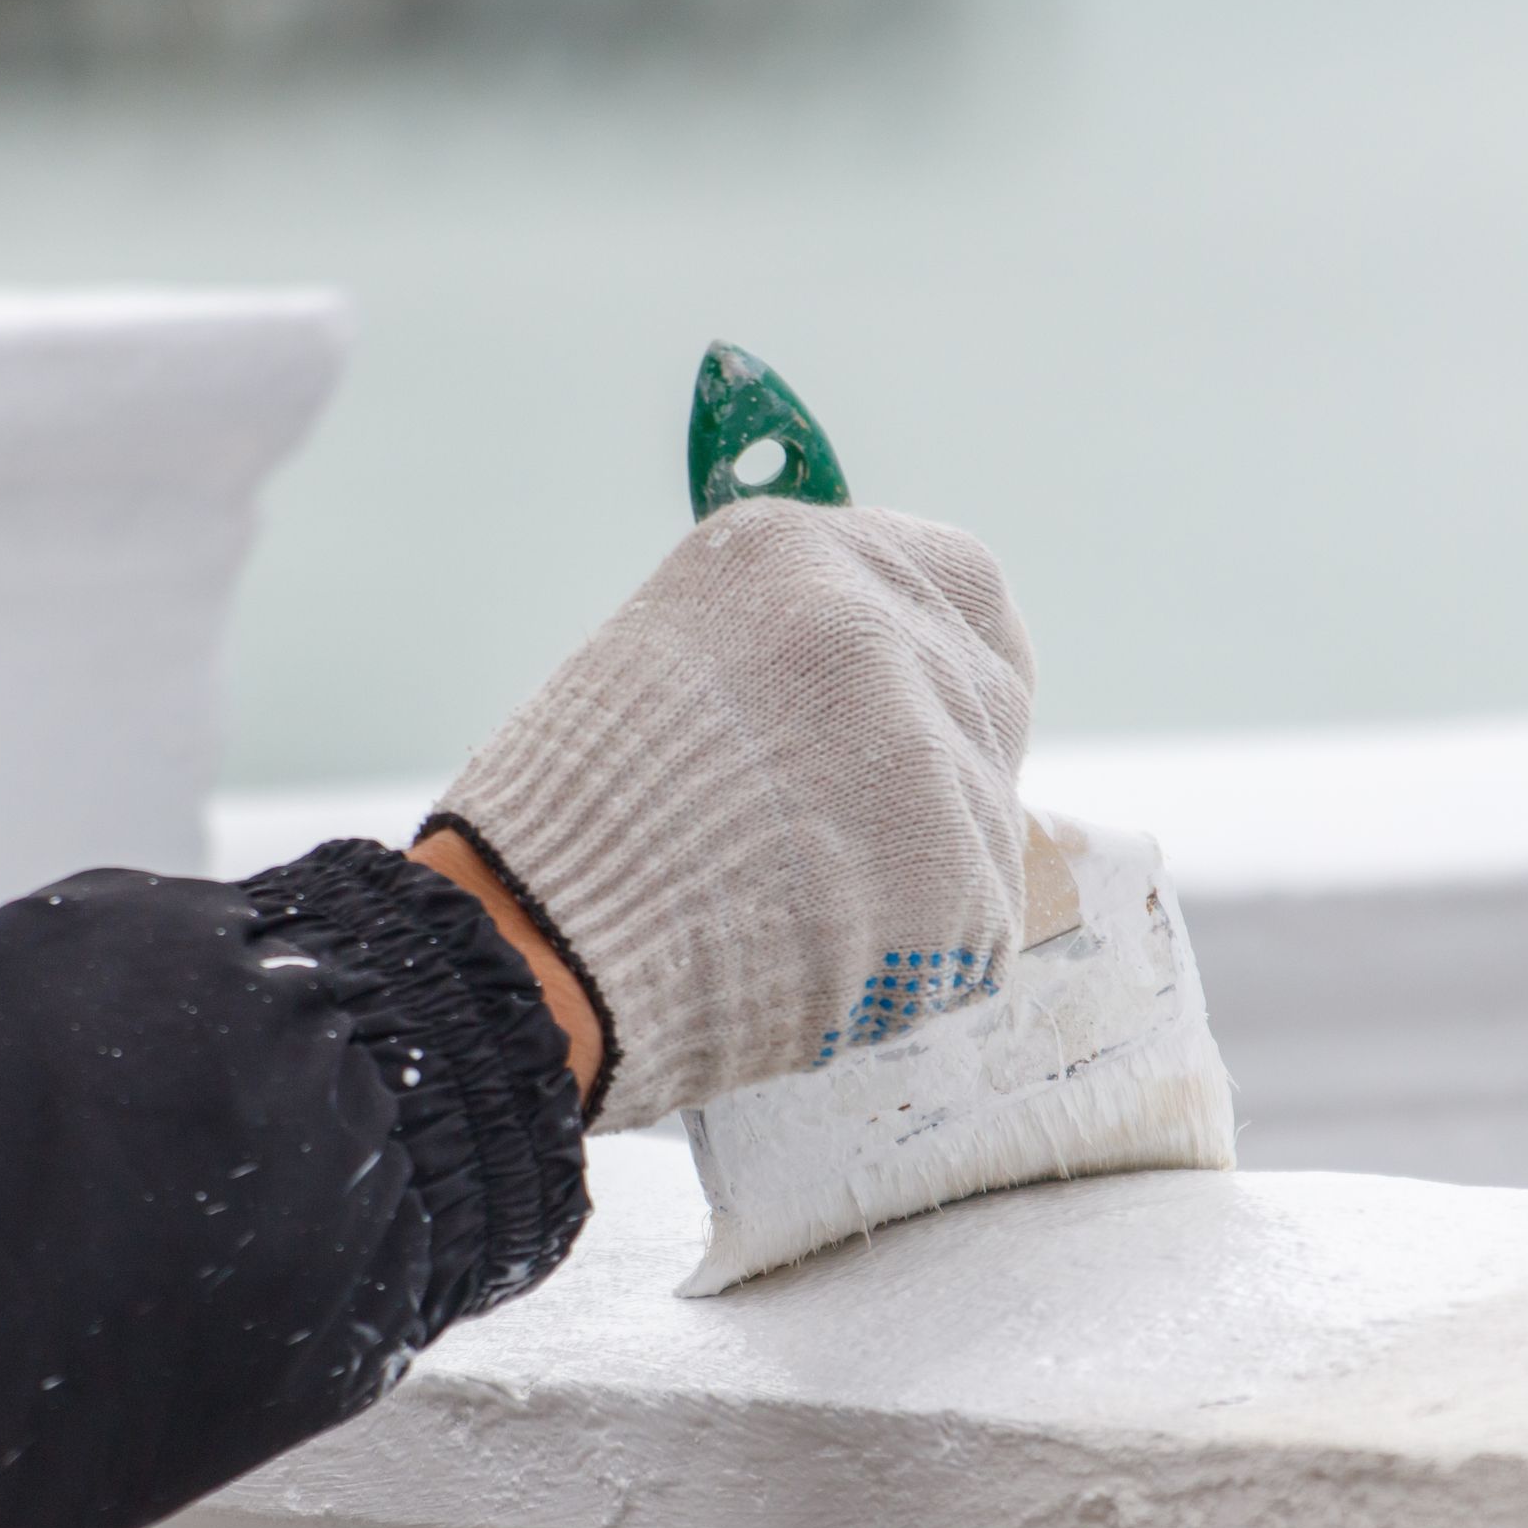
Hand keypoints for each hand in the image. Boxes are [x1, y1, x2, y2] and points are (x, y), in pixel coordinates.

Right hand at [420, 500, 1034, 1131]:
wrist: (537, 950)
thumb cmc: (568, 824)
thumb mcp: (669, 664)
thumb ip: (791, 654)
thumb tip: (870, 693)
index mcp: (801, 562)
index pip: (964, 580)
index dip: (956, 649)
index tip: (941, 696)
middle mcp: (885, 637)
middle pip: (990, 700)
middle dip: (938, 771)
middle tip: (857, 840)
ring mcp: (936, 762)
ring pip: (981, 822)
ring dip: (917, 876)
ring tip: (796, 913)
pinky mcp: (963, 886)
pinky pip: (974, 927)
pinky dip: (915, 961)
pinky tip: (819, 965)